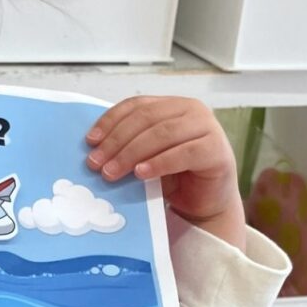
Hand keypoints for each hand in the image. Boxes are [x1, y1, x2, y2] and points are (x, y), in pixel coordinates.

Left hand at [85, 97, 244, 248]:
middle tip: (95, 163)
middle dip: (116, 141)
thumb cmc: (176, 177)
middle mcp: (191, 110)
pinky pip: (184, 153)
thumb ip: (130, 146)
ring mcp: (207, 127)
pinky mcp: (216, 150)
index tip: (90, 141)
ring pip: (162, 133)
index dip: (110, 121)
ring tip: (112, 172)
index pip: (136, 105)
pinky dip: (159, 163)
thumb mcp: (148, 157)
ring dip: (132, 153)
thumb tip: (95, 150)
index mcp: (173, 105)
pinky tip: (140, 173)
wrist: (207, 202)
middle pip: (146, 118)